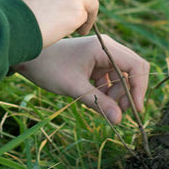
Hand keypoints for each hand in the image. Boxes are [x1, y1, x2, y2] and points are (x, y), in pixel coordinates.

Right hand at [6, 0, 97, 46]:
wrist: (8, 25)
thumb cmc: (16, 9)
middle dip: (86, 0)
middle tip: (76, 13)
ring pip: (93, 2)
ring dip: (87, 14)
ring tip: (75, 26)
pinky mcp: (77, 10)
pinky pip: (88, 18)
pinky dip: (83, 26)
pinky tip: (72, 32)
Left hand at [13, 34, 148, 123]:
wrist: (28, 58)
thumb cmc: (49, 68)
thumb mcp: (74, 88)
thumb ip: (99, 103)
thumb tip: (120, 120)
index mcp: (104, 48)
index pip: (136, 66)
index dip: (140, 88)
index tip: (136, 110)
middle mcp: (107, 48)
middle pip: (132, 70)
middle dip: (129, 92)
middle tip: (119, 112)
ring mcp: (101, 54)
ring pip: (122, 75)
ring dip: (118, 93)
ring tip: (105, 107)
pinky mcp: (95, 61)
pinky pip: (111, 77)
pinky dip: (108, 90)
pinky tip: (97, 100)